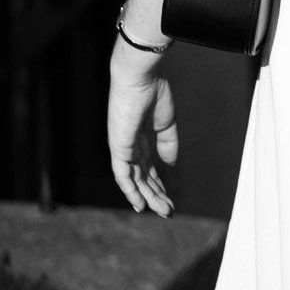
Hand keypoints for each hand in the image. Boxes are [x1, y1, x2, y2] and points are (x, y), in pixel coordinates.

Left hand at [107, 49, 178, 216]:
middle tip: (169, 211)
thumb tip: (171, 165)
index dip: (159, 184)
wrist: (141, 78)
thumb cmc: (154, 93)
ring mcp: (123, 149)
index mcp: (142, 139)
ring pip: (135, 180)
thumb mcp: (167, 123)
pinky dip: (131, 190)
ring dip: (148, 196)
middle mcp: (130, 148)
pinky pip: (123, 175)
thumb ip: (168, 144)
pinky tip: (140, 203)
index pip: (149, 168)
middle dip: (156, 195)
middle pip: (143, 178)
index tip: (169, 199)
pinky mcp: (118, 148)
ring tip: (162, 211)